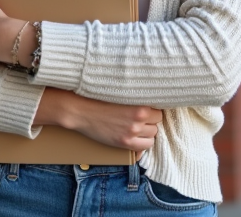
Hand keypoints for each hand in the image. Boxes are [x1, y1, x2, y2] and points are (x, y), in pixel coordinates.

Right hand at [36, 89, 161, 152]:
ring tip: (137, 127)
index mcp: (140, 105)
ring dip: (147, 132)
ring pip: (153, 134)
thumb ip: (136, 96)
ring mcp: (132, 132)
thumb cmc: (100, 98)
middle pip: (156, 122)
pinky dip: (142, 143)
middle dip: (150, 121)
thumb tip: (151, 93)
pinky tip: (135, 138)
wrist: (81, 110)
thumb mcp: (122, 93)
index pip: (159, 110)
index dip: (152, 110)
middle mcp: (139, 119)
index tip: (146, 110)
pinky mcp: (125, 142)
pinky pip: (145, 147)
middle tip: (140, 118)